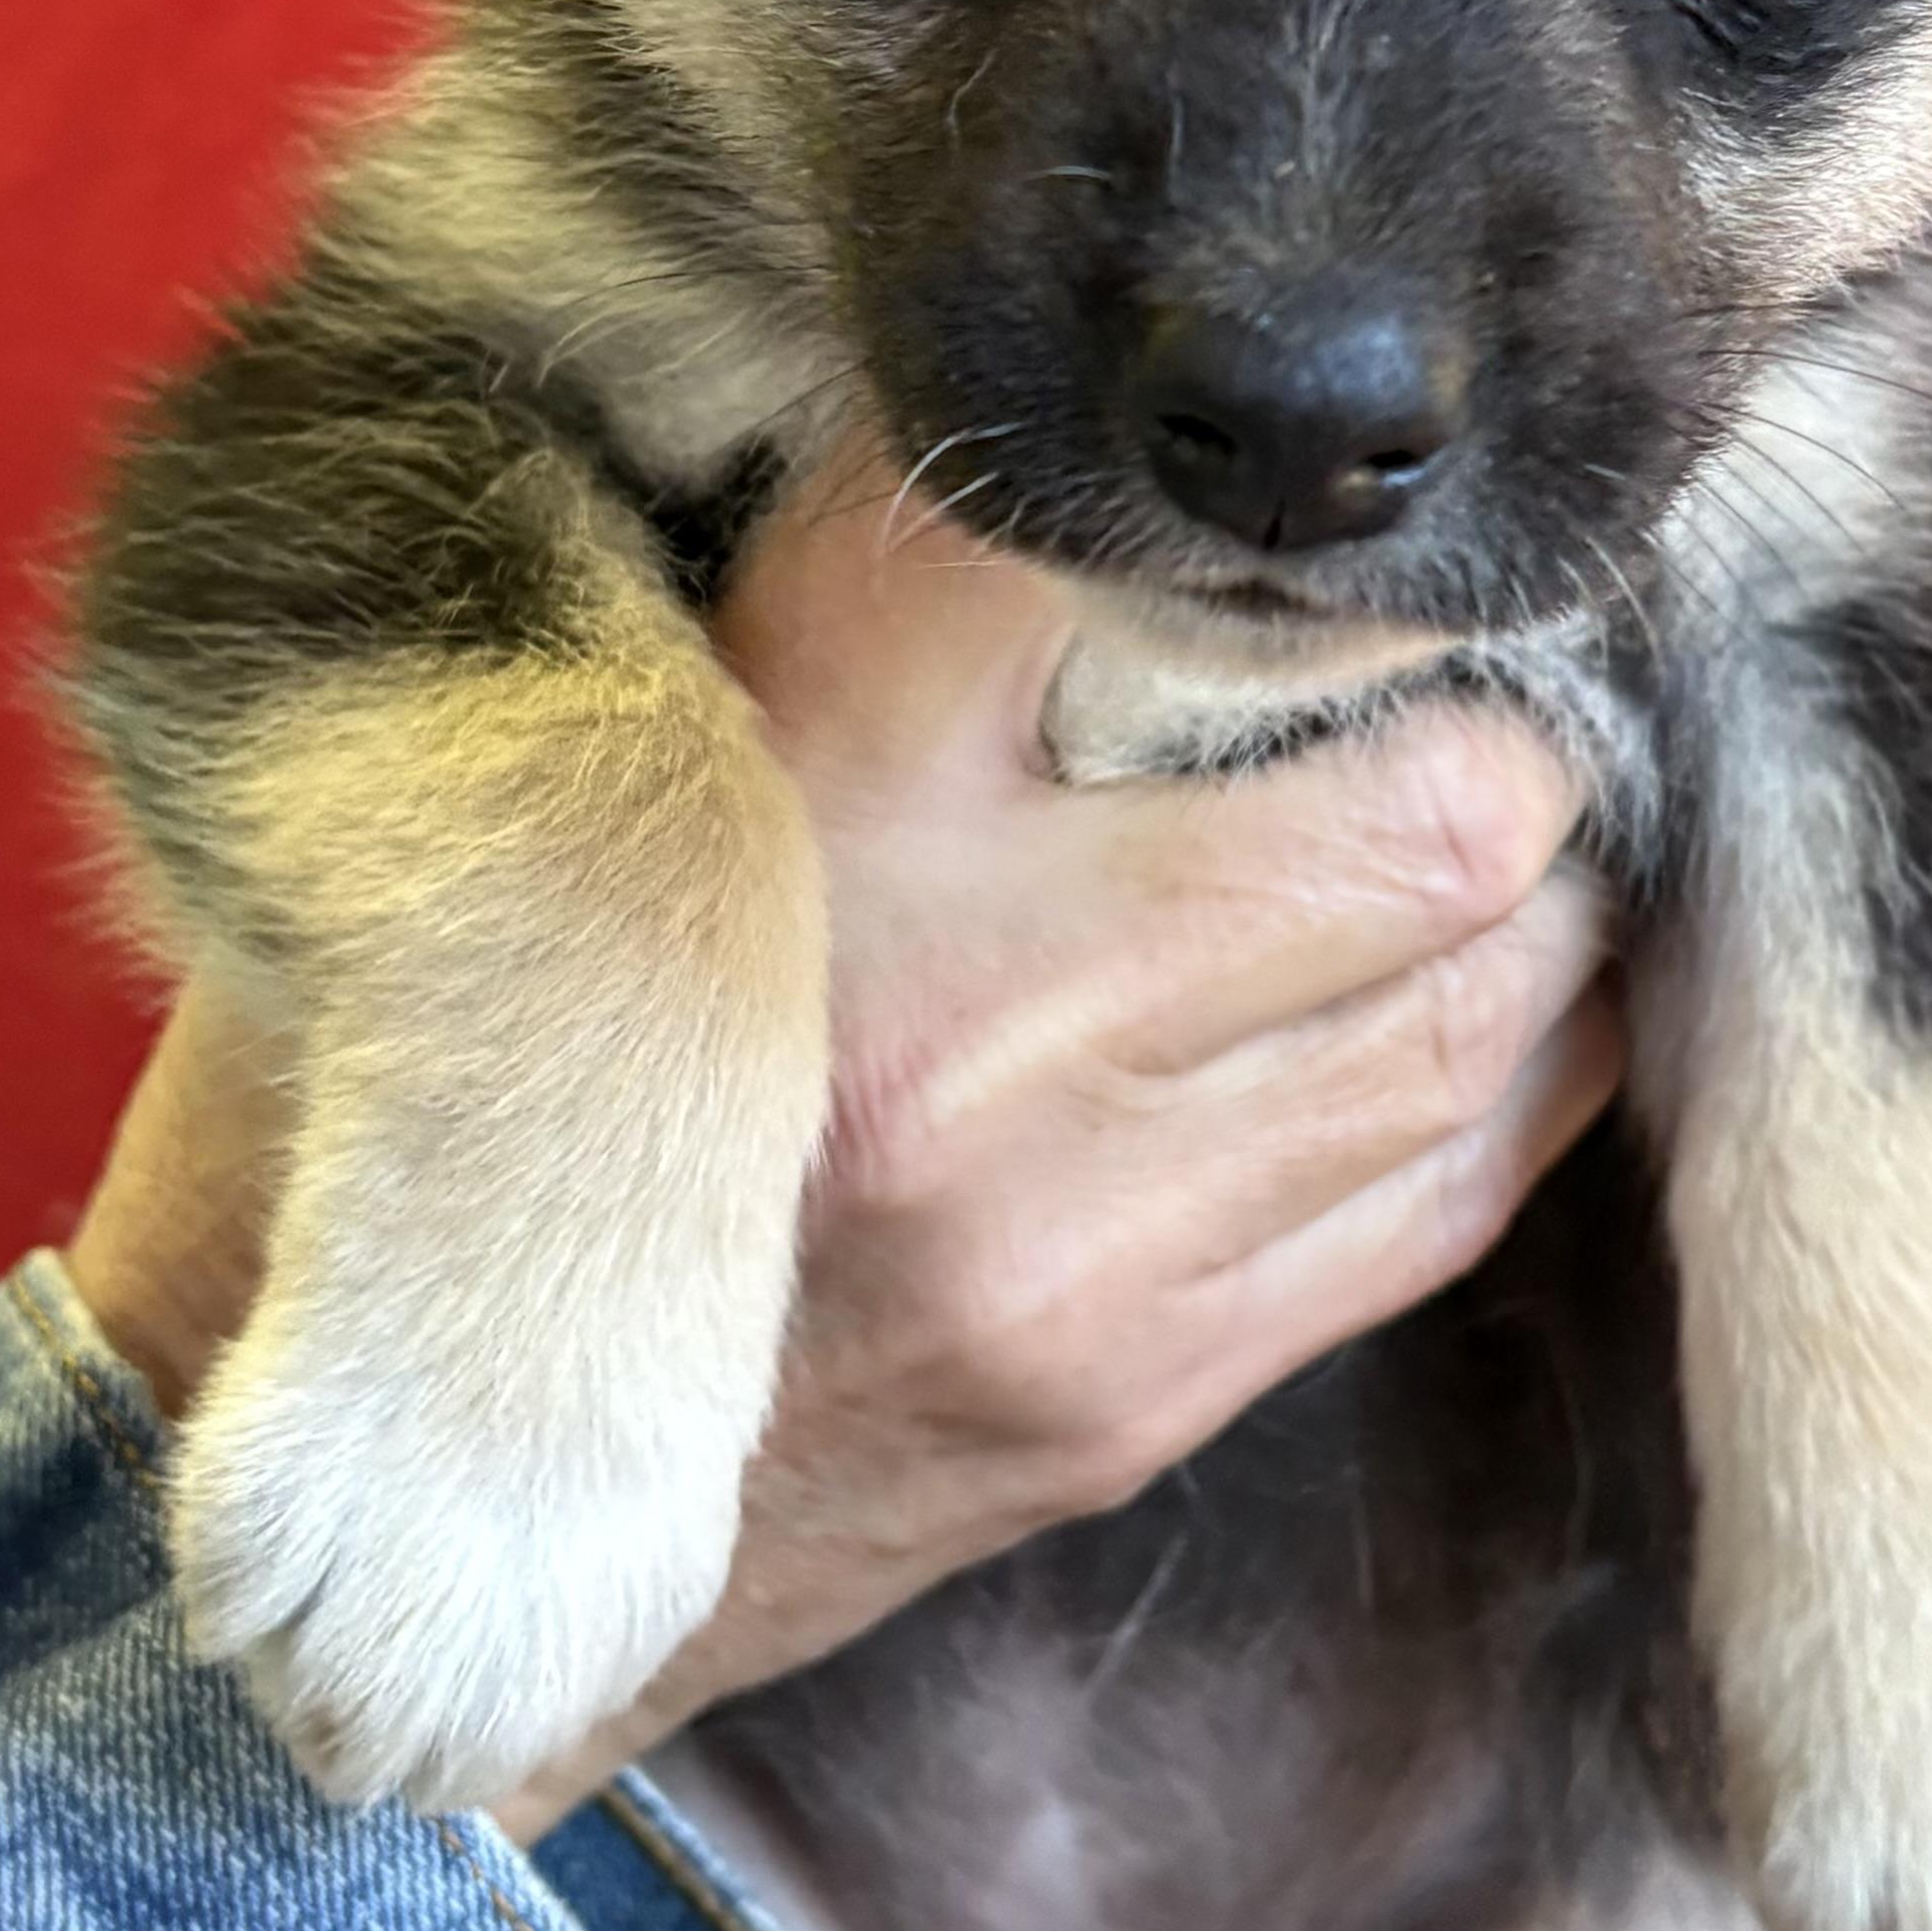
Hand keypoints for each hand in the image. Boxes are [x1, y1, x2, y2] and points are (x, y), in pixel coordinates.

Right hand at [70, 464, 1622, 1832]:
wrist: (385, 1508)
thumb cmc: (463, 1082)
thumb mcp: (565, 783)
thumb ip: (804, 597)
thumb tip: (1063, 422)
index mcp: (783, 807)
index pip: (1060, 540)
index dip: (1207, 479)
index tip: (1274, 477)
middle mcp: (953, 1019)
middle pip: (1427, 801)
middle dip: (1495, 715)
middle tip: (1480, 665)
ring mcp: (1071, 1241)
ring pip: (1483, 1001)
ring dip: (1546, 892)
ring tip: (1514, 809)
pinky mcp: (1130, 1392)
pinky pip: (1445, 1187)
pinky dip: (1517, 1058)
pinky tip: (1500, 984)